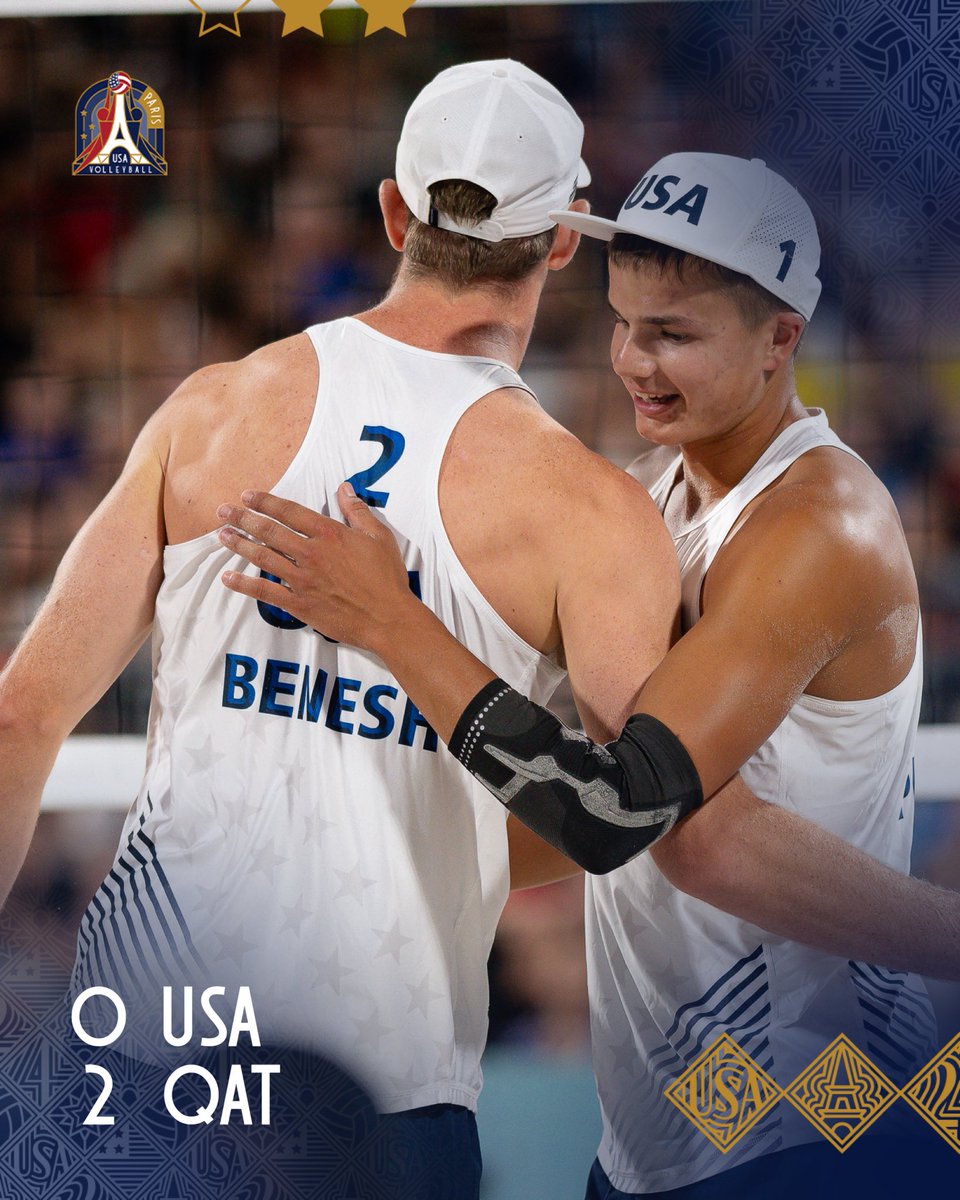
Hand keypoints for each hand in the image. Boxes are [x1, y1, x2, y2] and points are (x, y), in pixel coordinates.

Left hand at [217, 482, 413, 652]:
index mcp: (329, 534)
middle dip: (243, 518)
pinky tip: (228, 578)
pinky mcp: (299, 604)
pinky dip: (244, 584)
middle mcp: (310, 553)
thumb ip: (357, 511)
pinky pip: (265, 592)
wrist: (387, 619)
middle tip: (223, 511)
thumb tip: (344, 488)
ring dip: (239, 544)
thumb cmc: (386, 578)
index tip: (248, 495)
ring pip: (263, 557)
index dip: (266, 501)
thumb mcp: (378, 537)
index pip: (289, 511)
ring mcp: (302, 580)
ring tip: (222, 535)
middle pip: (269, 531)